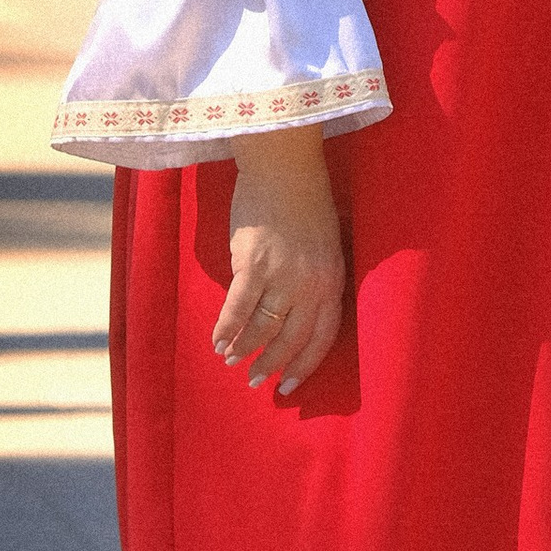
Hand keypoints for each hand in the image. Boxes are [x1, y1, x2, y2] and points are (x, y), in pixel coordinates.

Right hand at [216, 128, 344, 393]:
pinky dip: (226, 329)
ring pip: (263, 328)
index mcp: (333, 280)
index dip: (305, 365)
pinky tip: (217, 341)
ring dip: (245, 349)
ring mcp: (282, 275)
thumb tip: (293, 312)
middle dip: (272, 365)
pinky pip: (238, 308)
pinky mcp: (253, 264)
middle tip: (256, 381)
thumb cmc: (304, 201)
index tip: (290, 385)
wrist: (285, 165)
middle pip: (291, 339)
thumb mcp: (325, 245)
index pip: (323, 338)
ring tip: (232, 361)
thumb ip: (315, 279)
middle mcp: (311, 284)